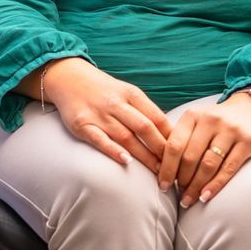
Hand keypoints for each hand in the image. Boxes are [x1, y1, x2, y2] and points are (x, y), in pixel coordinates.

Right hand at [38, 58, 170, 170]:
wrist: (68, 78)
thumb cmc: (103, 90)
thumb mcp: (127, 92)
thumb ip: (145, 110)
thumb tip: (170, 134)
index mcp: (131, 94)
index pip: (157, 117)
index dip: (171, 137)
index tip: (182, 152)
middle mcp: (116, 103)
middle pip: (145, 128)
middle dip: (161, 149)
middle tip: (173, 168)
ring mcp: (98, 114)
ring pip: (125, 136)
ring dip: (143, 155)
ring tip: (157, 171)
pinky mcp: (82, 124)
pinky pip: (99, 139)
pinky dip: (113, 150)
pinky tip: (125, 161)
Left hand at [160, 96, 250, 205]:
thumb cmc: (217, 122)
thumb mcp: (197, 122)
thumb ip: (181, 139)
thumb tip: (160, 169)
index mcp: (193, 116)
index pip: (174, 145)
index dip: (166, 168)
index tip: (163, 185)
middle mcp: (210, 120)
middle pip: (190, 157)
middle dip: (182, 180)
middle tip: (179, 196)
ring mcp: (230, 130)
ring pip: (208, 164)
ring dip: (196, 186)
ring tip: (189, 200)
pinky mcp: (248, 141)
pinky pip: (228, 168)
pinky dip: (215, 185)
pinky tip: (205, 197)